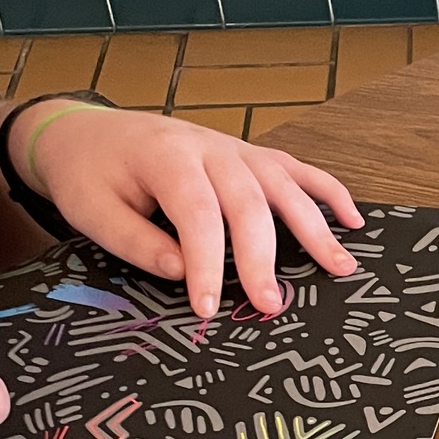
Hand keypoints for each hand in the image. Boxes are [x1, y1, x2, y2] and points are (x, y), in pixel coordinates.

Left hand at [19, 106, 365, 318]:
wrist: (85, 131)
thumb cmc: (88, 174)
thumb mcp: (92, 211)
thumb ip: (135, 241)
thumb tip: (180, 270)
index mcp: (165, 157)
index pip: (198, 214)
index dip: (207, 263)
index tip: (209, 307)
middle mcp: (209, 147)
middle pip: (248, 202)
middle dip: (263, 257)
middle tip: (271, 305)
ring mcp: (235, 148)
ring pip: (283, 185)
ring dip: (315, 227)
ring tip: (340, 267)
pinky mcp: (248, 155)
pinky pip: (296, 169)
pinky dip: (329, 192)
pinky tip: (353, 221)